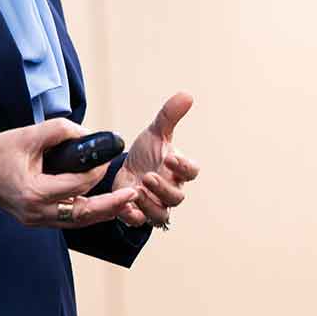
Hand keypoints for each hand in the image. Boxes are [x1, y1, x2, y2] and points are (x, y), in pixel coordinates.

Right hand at [0, 117, 138, 230]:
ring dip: (101, 212)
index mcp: (34, 192)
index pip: (75, 186)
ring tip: (124, 204)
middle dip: (110, 205)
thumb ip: (60, 131)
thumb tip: (87, 134)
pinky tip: (101, 205)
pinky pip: (67, 219)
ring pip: (77, 221)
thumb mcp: (29, 134)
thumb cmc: (0, 149)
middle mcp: (36, 212)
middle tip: (132, 196)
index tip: (107, 159)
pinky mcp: (36, 220)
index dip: (95, 172)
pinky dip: (85, 212)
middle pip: (82, 214)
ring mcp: (36, 220)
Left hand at [113, 91, 199, 228]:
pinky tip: (125, 205)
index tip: (170, 157)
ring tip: (137, 190)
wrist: (125, 168)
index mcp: (178, 170)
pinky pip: (139, 221)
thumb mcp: (155, 132)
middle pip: (177, 197)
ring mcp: (155, 203)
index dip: (184, 167)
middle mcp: (170, 189)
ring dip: (150, 204)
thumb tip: (187, 94)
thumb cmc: (147, 152)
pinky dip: (133, 216)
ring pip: (161, 214)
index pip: (192, 172)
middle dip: (164, 188)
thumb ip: (170, 115)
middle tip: (149, 176)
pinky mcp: (137, 212)